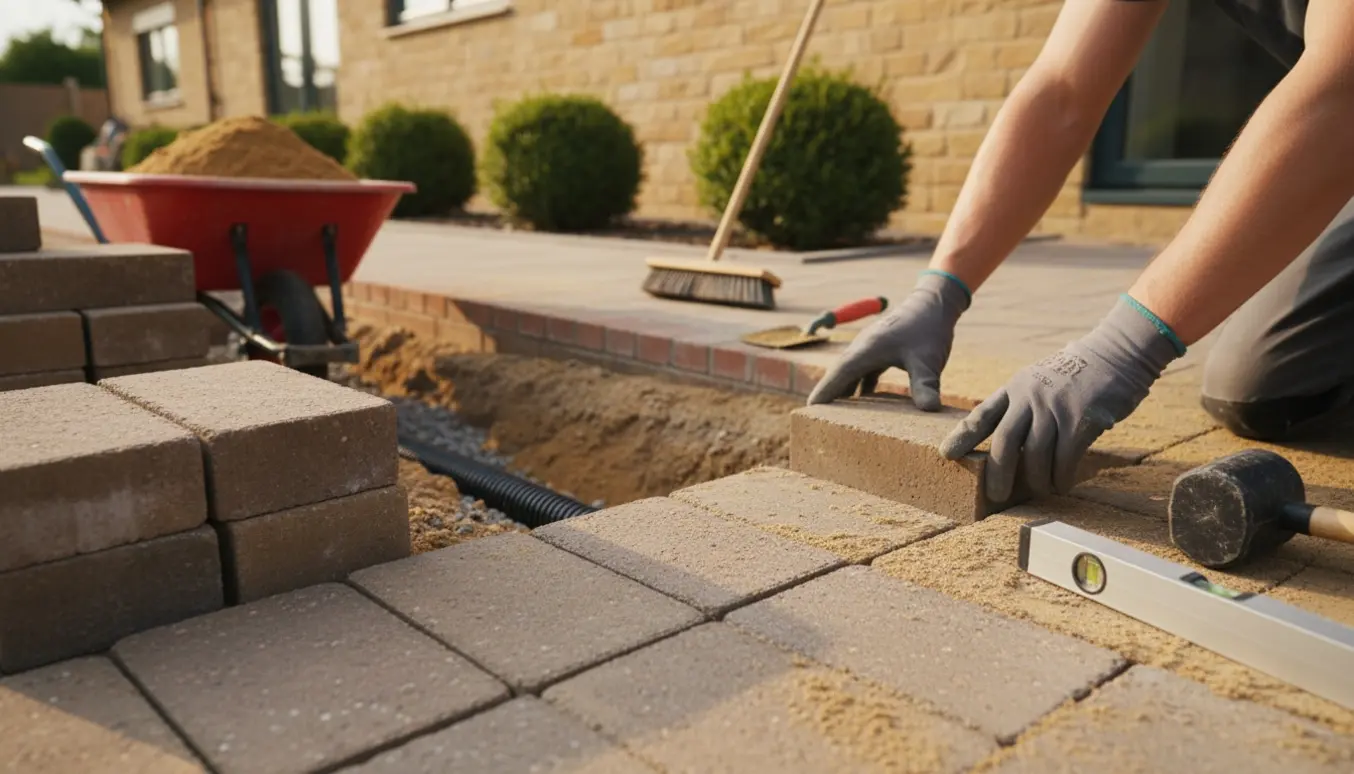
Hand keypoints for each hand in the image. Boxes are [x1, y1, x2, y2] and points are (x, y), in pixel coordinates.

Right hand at [807, 271, 970, 409]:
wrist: (935, 302)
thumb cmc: (929, 327)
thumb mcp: (928, 360)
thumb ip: (926, 385)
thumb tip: (929, 410)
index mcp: (867, 350)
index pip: (839, 374)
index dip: (824, 392)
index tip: (810, 410)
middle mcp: (863, 347)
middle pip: (839, 374)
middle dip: (828, 394)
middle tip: (817, 419)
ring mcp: (870, 347)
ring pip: (850, 371)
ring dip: (843, 389)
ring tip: (836, 414)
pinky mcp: (880, 348)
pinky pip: (862, 369)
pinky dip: (859, 383)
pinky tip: (864, 398)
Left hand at [939, 294, 1184, 502]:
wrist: (1116, 353)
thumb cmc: (1076, 374)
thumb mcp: (1038, 381)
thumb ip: (1021, 406)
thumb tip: (1007, 446)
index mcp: (1015, 388)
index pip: (982, 414)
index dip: (962, 436)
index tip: (945, 455)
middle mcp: (1030, 397)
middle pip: (1005, 441)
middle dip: (997, 473)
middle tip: (995, 496)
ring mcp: (1056, 407)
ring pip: (1036, 455)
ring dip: (1037, 480)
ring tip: (1041, 491)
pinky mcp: (1082, 419)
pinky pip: (1066, 458)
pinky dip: (1062, 476)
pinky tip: (1062, 484)